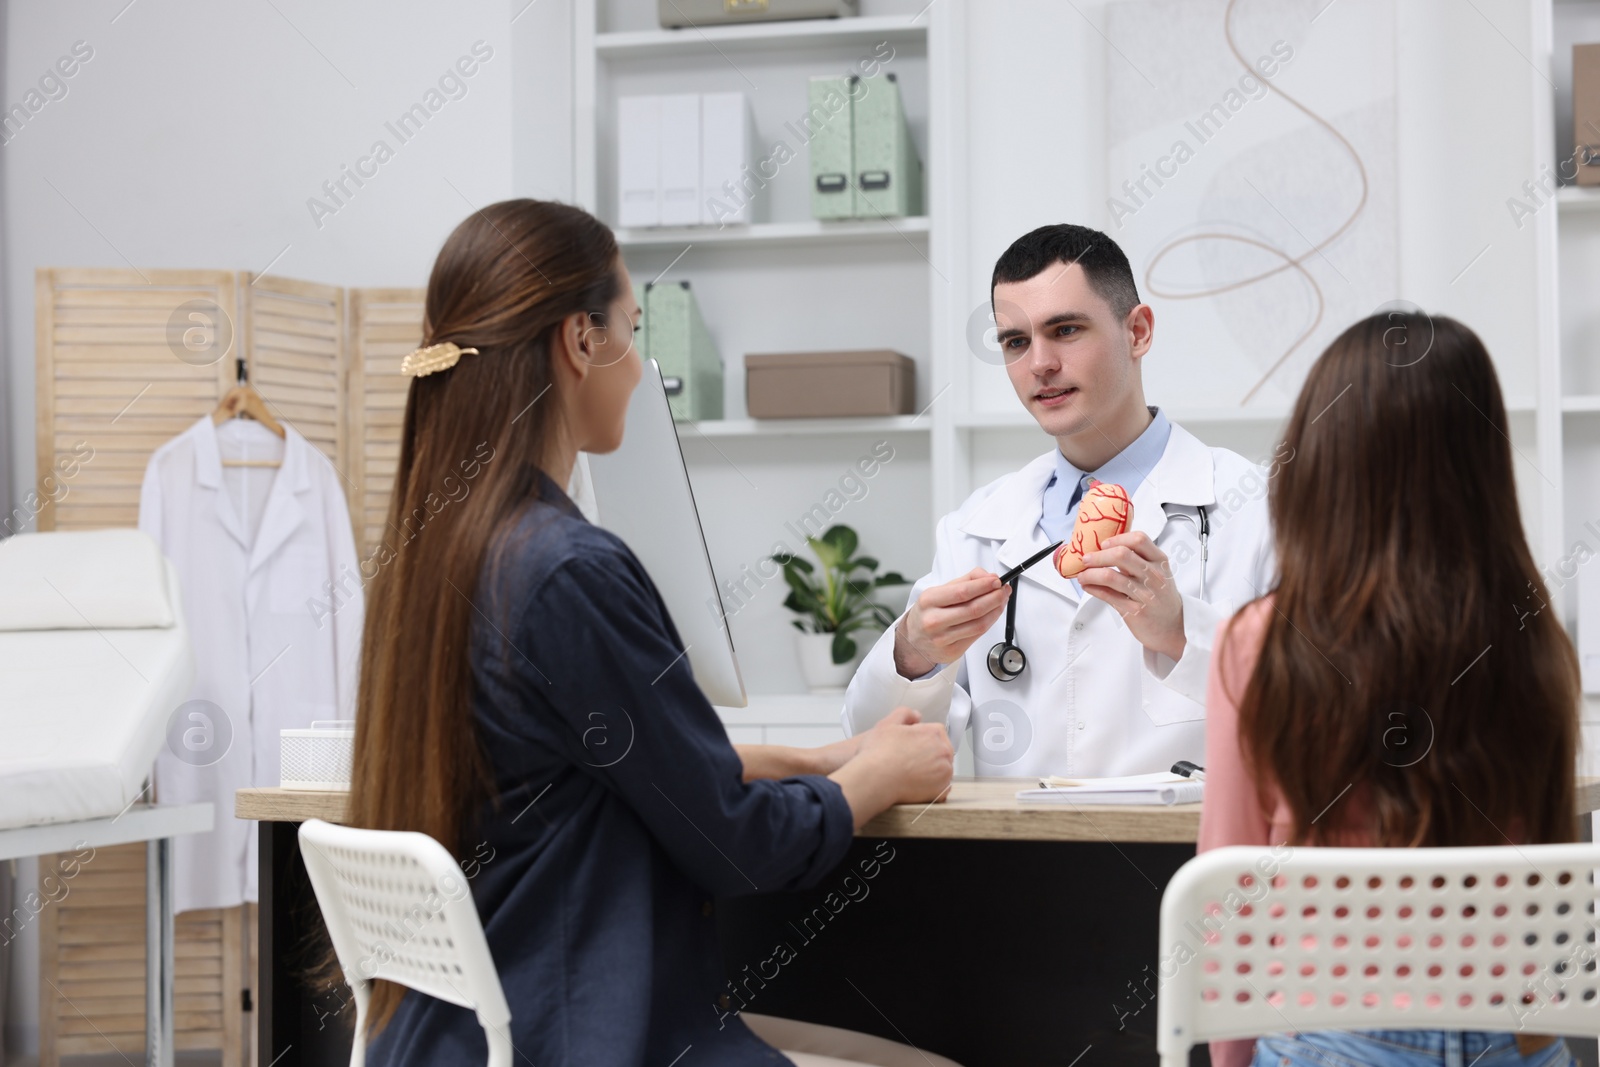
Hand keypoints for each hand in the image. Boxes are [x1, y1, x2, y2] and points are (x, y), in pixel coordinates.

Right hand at [829, 707, 953, 827]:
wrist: (874, 779)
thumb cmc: (879, 752)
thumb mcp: (887, 723)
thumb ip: (905, 714)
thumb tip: (916, 716)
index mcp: (934, 733)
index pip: (935, 732)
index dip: (921, 738)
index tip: (910, 745)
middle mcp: (944, 752)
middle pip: (941, 750)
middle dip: (929, 753)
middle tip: (909, 759)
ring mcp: (944, 773)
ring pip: (942, 768)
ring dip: (932, 769)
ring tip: (911, 772)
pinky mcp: (941, 791)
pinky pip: (941, 787)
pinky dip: (932, 786)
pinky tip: (917, 784)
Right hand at [894, 568, 1010, 678]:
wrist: (914, 640)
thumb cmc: (929, 612)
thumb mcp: (940, 591)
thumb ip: (966, 580)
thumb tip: (988, 577)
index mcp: (929, 601)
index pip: (962, 592)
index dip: (983, 586)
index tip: (996, 580)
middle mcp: (933, 621)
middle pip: (974, 609)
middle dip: (994, 597)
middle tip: (1003, 590)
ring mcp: (942, 639)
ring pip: (979, 624)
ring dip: (996, 610)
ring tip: (1001, 600)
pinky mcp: (952, 652)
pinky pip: (977, 635)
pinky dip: (990, 622)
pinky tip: (993, 614)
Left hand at [1078, 532, 1184, 660]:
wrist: (1173, 627)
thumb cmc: (1161, 597)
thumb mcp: (1157, 573)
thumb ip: (1136, 560)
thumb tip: (1105, 549)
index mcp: (1160, 561)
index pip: (1139, 540)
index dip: (1118, 539)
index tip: (1104, 543)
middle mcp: (1154, 576)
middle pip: (1121, 555)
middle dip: (1097, 556)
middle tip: (1085, 559)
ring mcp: (1145, 594)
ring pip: (1110, 576)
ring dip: (1090, 574)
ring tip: (1082, 575)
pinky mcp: (1134, 611)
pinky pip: (1107, 596)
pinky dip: (1093, 589)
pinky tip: (1087, 586)